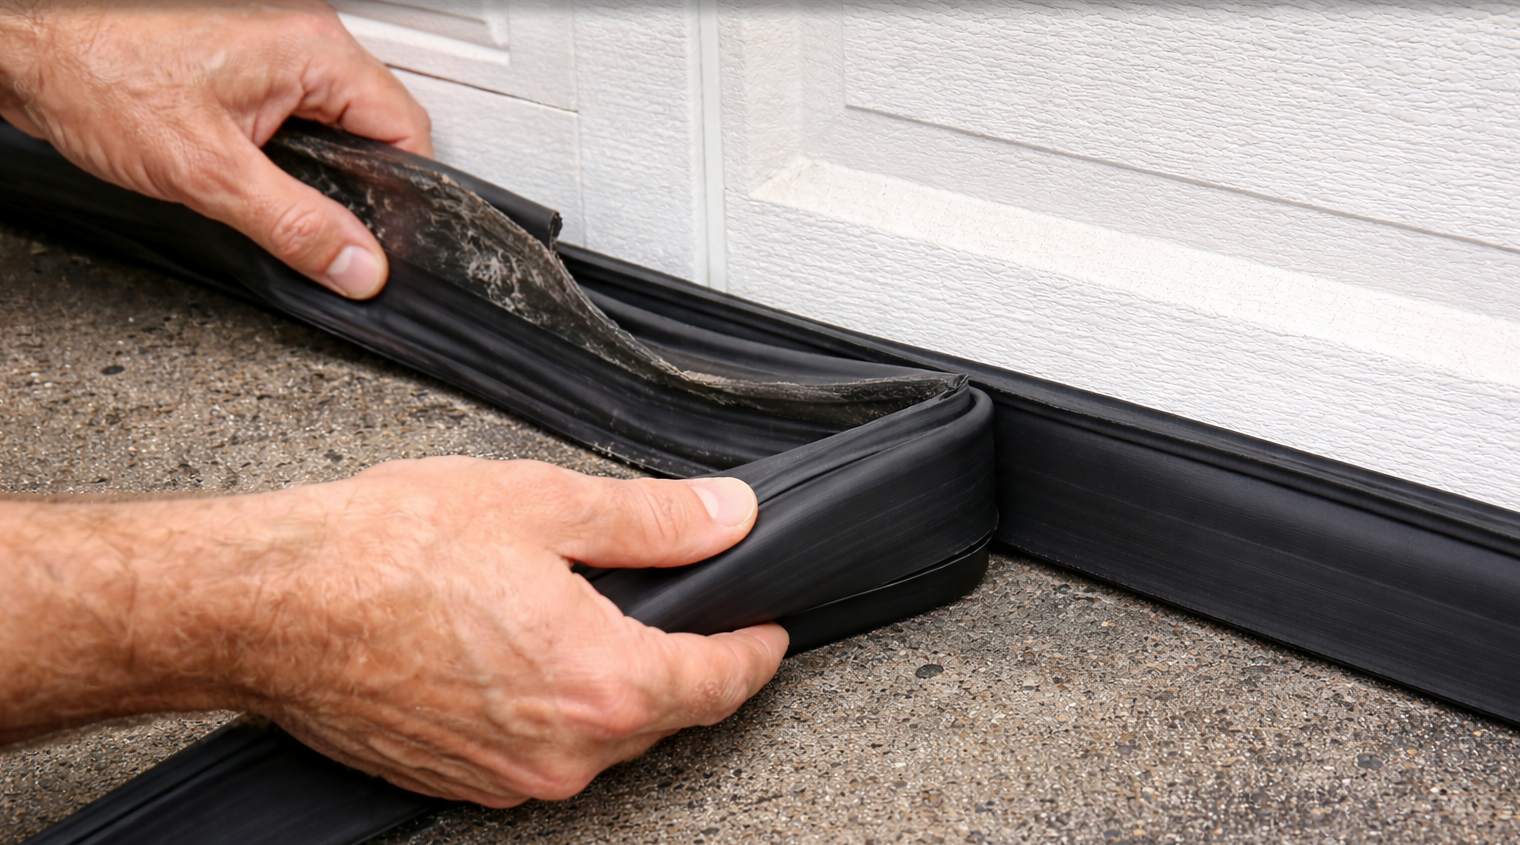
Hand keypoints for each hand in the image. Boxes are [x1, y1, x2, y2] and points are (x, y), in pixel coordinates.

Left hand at [0, 1, 430, 297]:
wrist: (22, 41)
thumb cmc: (93, 73)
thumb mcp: (208, 174)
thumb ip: (295, 226)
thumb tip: (358, 267)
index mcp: (312, 50)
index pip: (405, 130)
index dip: (399, 196)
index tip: (378, 240)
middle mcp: (300, 33)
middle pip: (373, 125)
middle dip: (352, 183)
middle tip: (318, 222)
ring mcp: (269, 41)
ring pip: (332, 119)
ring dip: (311, 165)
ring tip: (269, 190)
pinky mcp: (237, 55)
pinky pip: (291, 107)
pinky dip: (278, 146)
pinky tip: (243, 164)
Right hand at [0, 459, 787, 805]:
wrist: (270, 606)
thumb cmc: (389, 551)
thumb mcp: (544, 505)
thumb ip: (654, 521)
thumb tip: (729, 518)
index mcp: (603, 685)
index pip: (723, 682)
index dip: (755, 648)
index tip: (767, 626)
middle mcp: (563, 752)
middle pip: (666, 713)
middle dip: (685, 661)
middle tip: (679, 603)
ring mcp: (508, 777)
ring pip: (603, 735)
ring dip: (616, 684)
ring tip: (589, 615)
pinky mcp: (461, 781)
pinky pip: (541, 748)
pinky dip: (556, 705)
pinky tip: (524, 650)